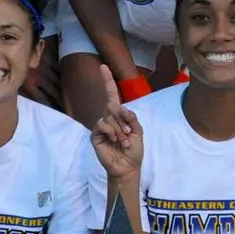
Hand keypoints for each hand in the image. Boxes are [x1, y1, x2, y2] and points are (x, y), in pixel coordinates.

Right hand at [89, 66, 143, 180]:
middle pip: (112, 105)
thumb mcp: (139, 132)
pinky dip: (111, 132)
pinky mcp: (95, 135)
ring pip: (109, 117)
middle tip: (129, 135)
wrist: (128, 167)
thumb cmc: (134, 150)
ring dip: (120, 130)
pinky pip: (102, 124)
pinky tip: (115, 141)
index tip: (103, 67)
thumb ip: (132, 118)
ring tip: (124, 142)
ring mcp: (101, 126)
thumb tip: (122, 107)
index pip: (112, 95)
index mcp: (119, 115)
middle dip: (123, 120)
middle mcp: (109, 118)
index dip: (107, 81)